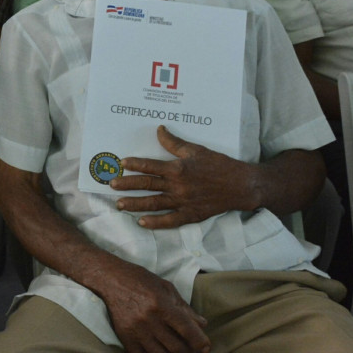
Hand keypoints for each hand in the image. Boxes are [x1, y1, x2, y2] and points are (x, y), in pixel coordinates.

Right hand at [99, 259, 209, 352]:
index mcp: (162, 305)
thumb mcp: (166, 288)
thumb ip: (184, 307)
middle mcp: (150, 321)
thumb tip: (202, 324)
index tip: (205, 348)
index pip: (186, 329)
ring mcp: (137, 331)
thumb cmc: (141, 280)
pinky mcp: (125, 338)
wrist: (110, 279)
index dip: (199, 341)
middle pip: (175, 346)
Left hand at [109, 125, 255, 227]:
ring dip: (135, 204)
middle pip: (147, 185)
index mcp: (178, 168)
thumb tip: (159, 129)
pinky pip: (170, 221)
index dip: (135, 164)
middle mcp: (178, 186)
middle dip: (127, 185)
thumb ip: (174, 142)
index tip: (121, 163)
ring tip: (119, 204)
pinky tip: (141, 222)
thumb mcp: (196, 150)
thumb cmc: (219, 165)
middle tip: (111, 185)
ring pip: (154, 203)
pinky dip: (155, 222)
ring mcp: (183, 202)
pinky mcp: (190, 215)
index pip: (151, 166)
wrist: (241, 185)